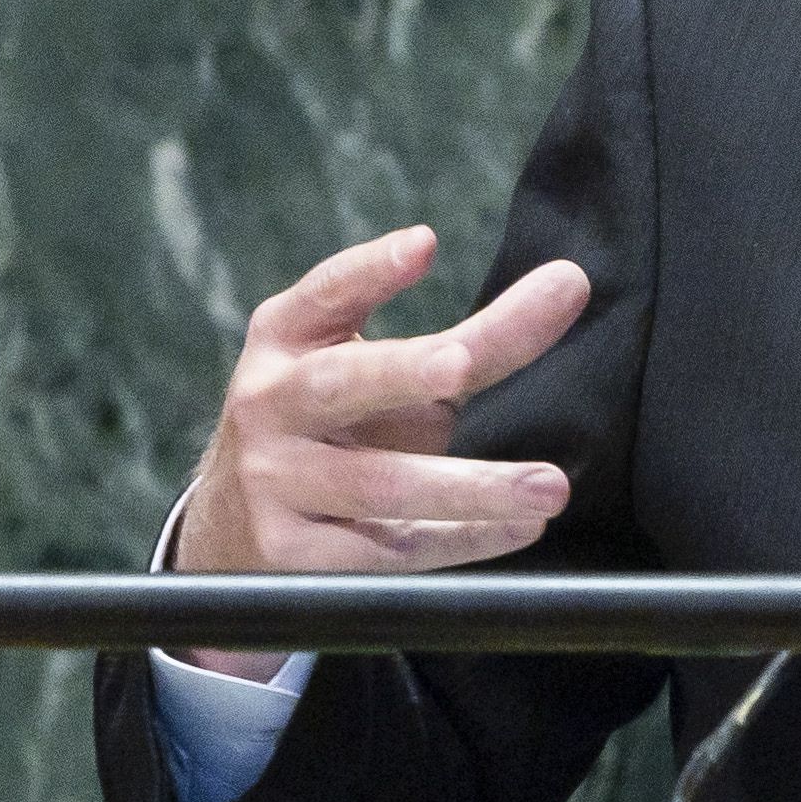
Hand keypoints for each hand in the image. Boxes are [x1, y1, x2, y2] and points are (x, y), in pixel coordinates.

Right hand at [168, 225, 591, 675]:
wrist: (233, 531)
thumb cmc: (332, 433)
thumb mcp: (374, 374)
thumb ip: (466, 339)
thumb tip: (567, 283)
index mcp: (284, 339)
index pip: (326, 294)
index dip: (370, 270)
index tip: (424, 244)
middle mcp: (268, 403)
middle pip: (340, 383)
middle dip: (402, 371)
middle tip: (463, 363)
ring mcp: (272, 482)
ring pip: (379, 485)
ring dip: (471, 488)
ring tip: (549, 487)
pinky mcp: (291, 557)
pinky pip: (386, 551)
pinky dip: (458, 541)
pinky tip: (516, 529)